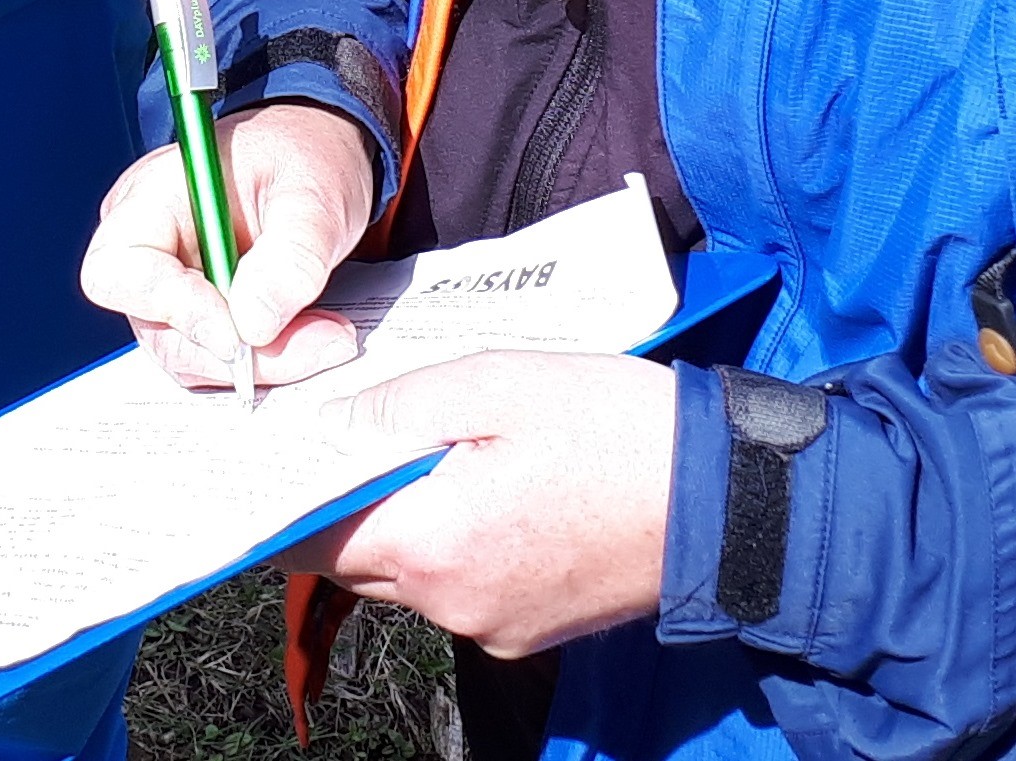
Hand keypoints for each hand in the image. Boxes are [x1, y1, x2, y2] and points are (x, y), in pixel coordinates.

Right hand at [80, 101, 376, 387]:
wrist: (319, 158)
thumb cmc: (303, 156)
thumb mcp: (313, 193)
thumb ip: (290, 254)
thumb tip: (253, 324)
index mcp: (151, 198)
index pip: (120, 271)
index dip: (173, 310)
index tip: (238, 334)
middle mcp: (149, 247)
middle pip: (158, 329)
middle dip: (235, 352)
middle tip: (315, 342)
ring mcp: (171, 285)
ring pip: (192, 354)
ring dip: (260, 362)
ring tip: (328, 336)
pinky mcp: (202, 312)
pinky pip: (219, 354)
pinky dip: (267, 358)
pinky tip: (312, 335)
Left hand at [281, 351, 675, 657]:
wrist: (724, 501)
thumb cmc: (619, 433)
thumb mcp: (499, 383)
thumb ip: (399, 405)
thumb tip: (329, 423)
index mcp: (433, 545)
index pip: (311, 538)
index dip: (293, 492)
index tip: (291, 452)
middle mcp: (452, 604)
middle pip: (357, 560)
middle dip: (354, 501)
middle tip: (377, 436)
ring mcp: (491, 626)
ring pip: (410, 575)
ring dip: (413, 521)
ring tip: (453, 455)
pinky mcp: (527, 632)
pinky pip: (462, 588)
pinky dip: (462, 545)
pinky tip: (501, 493)